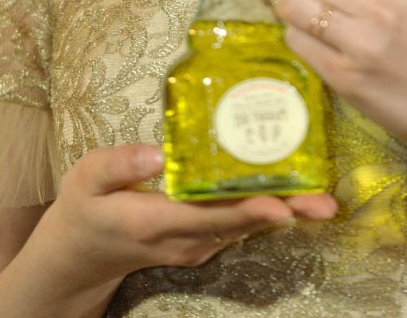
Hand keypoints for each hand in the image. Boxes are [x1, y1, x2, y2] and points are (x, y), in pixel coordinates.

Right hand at [37, 144, 336, 286]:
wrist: (82, 254)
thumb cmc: (86, 208)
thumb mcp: (86, 178)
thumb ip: (119, 163)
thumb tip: (158, 152)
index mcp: (154, 221)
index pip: (208, 217)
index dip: (246, 210)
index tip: (280, 204)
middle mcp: (185, 239)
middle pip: (241, 225)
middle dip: (285, 212)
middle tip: (324, 203)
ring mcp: (198, 244)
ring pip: (247, 227)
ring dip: (286, 212)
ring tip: (323, 198)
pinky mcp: (206, 239)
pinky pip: (242, 224)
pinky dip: (270, 208)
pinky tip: (297, 191)